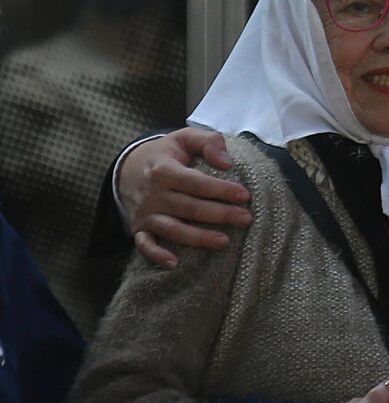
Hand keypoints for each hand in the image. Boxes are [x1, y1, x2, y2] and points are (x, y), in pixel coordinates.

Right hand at [122, 128, 251, 266]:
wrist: (127, 167)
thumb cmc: (166, 153)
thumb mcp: (185, 138)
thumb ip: (208, 142)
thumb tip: (226, 162)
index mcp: (163, 170)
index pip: (196, 183)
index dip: (221, 190)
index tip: (245, 196)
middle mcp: (153, 194)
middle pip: (189, 208)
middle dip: (220, 214)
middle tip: (246, 219)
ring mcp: (145, 213)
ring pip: (172, 229)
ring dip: (198, 238)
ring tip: (224, 242)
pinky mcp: (139, 228)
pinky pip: (144, 245)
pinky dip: (156, 255)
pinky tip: (174, 264)